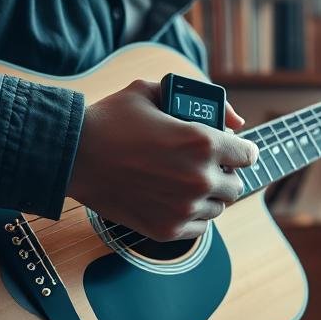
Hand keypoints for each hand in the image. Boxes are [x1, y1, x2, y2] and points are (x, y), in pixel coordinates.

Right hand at [66, 80, 257, 241]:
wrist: (72, 156)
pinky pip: (199, 228)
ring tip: (184, 183)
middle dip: (224, 175)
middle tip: (204, 167)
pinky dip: (191, 216)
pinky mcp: (168, 229)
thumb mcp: (152, 91)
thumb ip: (197, 101)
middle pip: (236, 186)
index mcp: (202, 142)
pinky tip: (174, 200)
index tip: (233, 152)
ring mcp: (184, 207)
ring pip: (218, 208)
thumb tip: (235, 123)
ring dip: (208, 197)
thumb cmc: (111, 120)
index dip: (241, 151)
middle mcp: (199, 178)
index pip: (248, 155)